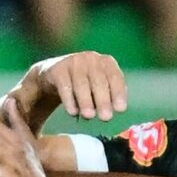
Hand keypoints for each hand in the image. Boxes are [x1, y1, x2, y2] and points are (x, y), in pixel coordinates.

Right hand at [12, 50, 129, 129]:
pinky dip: (69, 100)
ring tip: (89, 116)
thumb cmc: (85, 85)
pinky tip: (72, 112)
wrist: (55, 75)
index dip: (118, 93)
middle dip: (103, 100)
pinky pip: (64, 86)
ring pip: (81, 83)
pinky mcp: (57, 69)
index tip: (120, 109)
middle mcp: (91, 59)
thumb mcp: (99, 87)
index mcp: (106, 63)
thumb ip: (109, 96)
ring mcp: (74, 62)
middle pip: (98, 81)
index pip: (115, 77)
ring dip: (86, 101)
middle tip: (105, 117)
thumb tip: (116, 110)